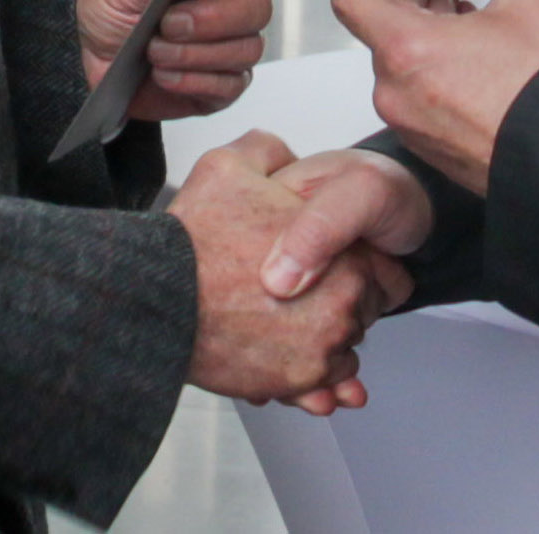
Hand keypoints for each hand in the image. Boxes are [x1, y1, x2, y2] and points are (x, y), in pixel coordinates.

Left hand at [79, 0, 272, 120]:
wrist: (92, 54)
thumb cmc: (115, 8)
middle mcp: (235, 5)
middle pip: (258, 7)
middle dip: (213, 18)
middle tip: (169, 24)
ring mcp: (233, 47)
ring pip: (247, 49)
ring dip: (197, 53)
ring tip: (156, 52)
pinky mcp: (223, 86)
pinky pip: (230, 87)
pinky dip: (195, 82)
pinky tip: (165, 76)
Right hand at [168, 132, 410, 407]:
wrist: (155, 299)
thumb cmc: (194, 239)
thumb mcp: (231, 165)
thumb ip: (268, 151)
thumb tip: (283, 154)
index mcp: (344, 257)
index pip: (383, 271)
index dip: (358, 264)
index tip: (335, 264)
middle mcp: (342, 309)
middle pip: (362, 313)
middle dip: (340, 304)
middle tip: (303, 292)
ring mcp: (320, 352)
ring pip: (342, 351)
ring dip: (325, 342)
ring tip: (289, 324)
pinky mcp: (292, 384)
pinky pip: (318, 387)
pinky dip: (309, 378)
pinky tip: (284, 353)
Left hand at [329, 0, 538, 196]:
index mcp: (407, 49)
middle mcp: (397, 90)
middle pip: (383, 25)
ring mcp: (411, 123)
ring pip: (402, 61)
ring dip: (426, 29)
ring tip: (464, 11)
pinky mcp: (430, 146)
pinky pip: (416, 95)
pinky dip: (434, 67)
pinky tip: (472, 55)